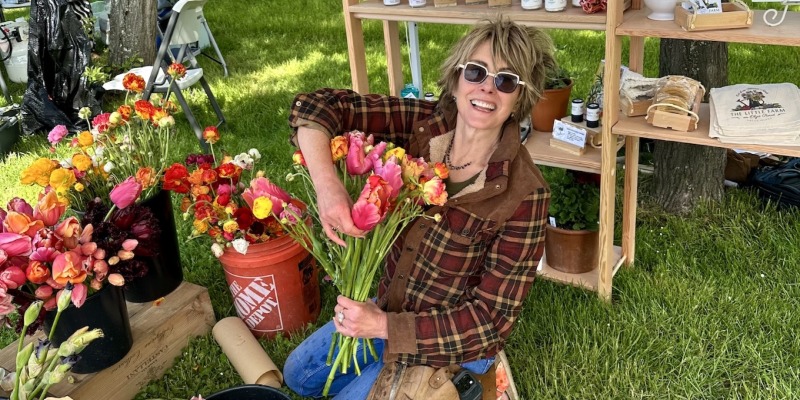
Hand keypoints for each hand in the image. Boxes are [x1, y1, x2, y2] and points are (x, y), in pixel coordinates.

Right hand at [296, 126, 364, 245]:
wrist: (324, 182)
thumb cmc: (339, 188)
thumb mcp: (350, 200)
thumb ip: (354, 212)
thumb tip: (363, 222)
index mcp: (340, 210)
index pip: (350, 228)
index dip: (359, 231)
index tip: (367, 230)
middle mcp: (332, 216)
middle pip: (346, 231)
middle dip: (356, 232)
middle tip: (365, 231)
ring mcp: (326, 218)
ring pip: (340, 231)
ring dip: (349, 233)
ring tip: (357, 233)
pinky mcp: (322, 218)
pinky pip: (329, 232)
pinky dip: (336, 239)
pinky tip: (344, 244)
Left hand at [333, 295, 387, 338]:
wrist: (382, 326)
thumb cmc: (376, 313)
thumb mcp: (368, 302)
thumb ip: (358, 300)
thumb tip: (350, 298)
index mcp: (356, 307)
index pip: (340, 300)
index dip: (340, 298)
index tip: (342, 298)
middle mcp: (352, 316)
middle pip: (338, 309)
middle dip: (340, 306)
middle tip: (344, 307)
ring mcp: (351, 326)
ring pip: (338, 318)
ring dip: (340, 315)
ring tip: (344, 314)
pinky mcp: (351, 333)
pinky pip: (339, 328)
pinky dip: (337, 324)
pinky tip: (338, 320)